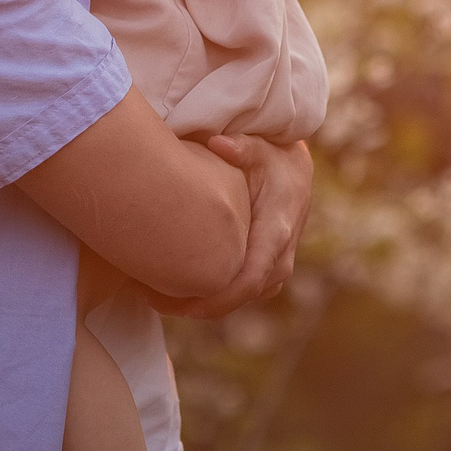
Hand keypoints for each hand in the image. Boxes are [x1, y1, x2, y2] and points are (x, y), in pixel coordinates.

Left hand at [146, 135, 311, 318]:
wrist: (296, 171)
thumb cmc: (271, 158)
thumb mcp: (258, 147)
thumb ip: (240, 146)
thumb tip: (218, 143)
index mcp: (275, 232)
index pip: (247, 281)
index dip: (215, 299)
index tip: (179, 303)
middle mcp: (280, 257)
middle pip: (239, 298)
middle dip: (198, 306)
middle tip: (154, 301)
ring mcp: (277, 268)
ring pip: (240, 300)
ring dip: (204, 305)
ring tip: (161, 299)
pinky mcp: (269, 271)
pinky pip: (242, 294)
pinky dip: (215, 298)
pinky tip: (182, 291)